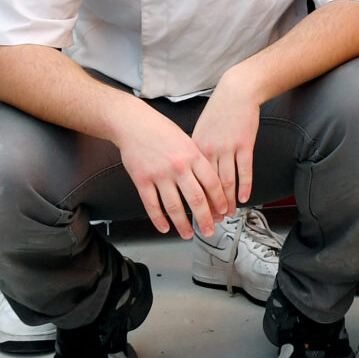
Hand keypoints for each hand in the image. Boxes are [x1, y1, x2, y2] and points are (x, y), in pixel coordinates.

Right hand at [114, 102, 231, 239]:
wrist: (134, 123)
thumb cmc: (162, 130)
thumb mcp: (188, 140)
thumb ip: (198, 161)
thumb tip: (211, 183)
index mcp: (193, 155)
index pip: (212, 183)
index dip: (220, 200)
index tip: (224, 211)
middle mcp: (178, 166)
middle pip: (196, 199)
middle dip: (205, 218)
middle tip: (210, 230)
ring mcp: (159, 174)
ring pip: (174, 206)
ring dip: (183, 224)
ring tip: (188, 234)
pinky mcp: (142, 180)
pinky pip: (152, 205)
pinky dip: (159, 219)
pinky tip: (164, 227)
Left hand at [189, 71, 262, 207]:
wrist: (237, 92)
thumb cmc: (219, 111)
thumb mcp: (200, 131)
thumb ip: (196, 153)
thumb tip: (192, 174)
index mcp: (195, 148)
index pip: (192, 182)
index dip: (194, 201)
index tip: (195, 215)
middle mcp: (209, 150)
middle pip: (208, 186)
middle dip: (210, 207)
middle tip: (211, 222)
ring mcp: (227, 147)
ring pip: (226, 181)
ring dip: (227, 201)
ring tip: (227, 214)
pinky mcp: (244, 144)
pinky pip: (244, 170)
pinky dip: (244, 186)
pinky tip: (244, 198)